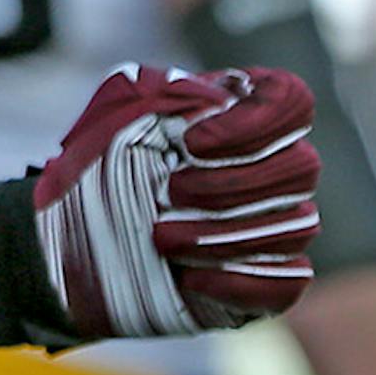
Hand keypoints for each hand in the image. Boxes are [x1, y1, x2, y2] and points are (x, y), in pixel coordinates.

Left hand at [35, 63, 319, 338]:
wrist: (74, 234)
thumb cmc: (98, 165)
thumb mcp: (118, 115)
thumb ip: (163, 93)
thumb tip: (208, 102)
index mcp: (236, 114)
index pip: (290, 99)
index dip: (254, 121)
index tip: (192, 140)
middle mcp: (269, 165)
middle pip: (301, 166)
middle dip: (232, 182)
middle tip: (171, 190)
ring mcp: (276, 223)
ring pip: (294, 225)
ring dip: (224, 234)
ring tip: (161, 237)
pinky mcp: (270, 278)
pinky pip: (288, 282)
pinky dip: (241, 280)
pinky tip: (190, 278)